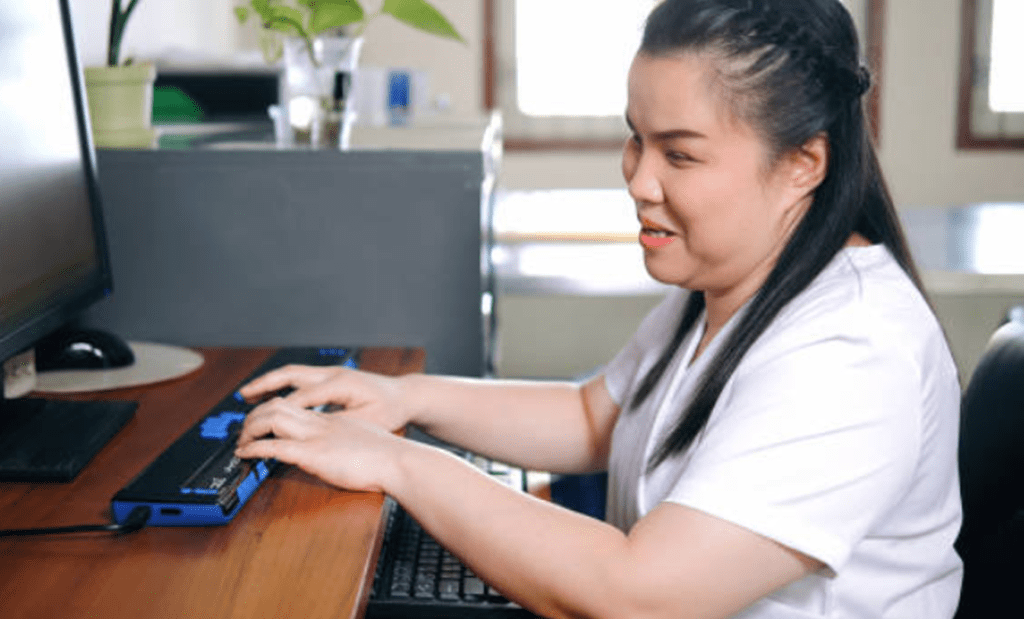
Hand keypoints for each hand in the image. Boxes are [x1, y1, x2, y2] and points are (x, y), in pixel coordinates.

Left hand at [234, 397, 400, 492]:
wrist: (399, 461)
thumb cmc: (389, 457)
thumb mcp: (364, 442)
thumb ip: (348, 442)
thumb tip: (341, 452)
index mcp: (333, 420)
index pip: (295, 406)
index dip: (273, 410)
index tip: (261, 419)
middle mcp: (321, 423)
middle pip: (278, 405)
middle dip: (255, 415)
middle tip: (244, 430)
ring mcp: (316, 436)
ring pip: (272, 418)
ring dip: (250, 429)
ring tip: (241, 441)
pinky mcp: (313, 454)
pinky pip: (275, 446)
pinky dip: (255, 448)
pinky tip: (245, 453)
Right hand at [238, 365, 411, 432]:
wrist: (406, 395)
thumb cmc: (390, 411)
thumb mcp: (367, 422)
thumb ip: (339, 425)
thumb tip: (312, 432)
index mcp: (340, 385)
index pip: (300, 399)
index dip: (277, 414)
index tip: (260, 427)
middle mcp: (332, 374)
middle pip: (290, 375)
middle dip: (264, 385)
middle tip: (242, 396)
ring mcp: (332, 373)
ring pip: (293, 373)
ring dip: (270, 381)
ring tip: (248, 393)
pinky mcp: (332, 377)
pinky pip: (300, 377)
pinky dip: (283, 384)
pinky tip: (273, 395)